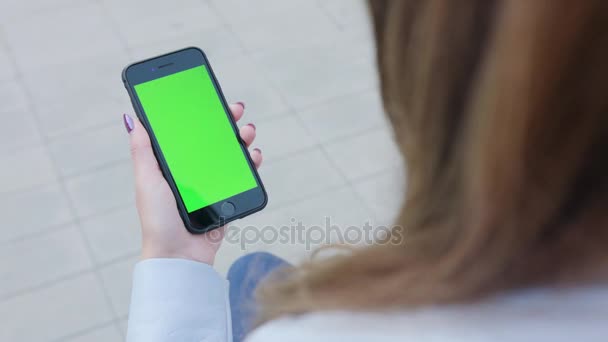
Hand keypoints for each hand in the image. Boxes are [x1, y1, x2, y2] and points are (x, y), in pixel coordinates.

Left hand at [123, 103, 261, 264]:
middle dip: (226, 122)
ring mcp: (211, 184)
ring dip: (242, 140)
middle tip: (236, 110)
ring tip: (248, 134)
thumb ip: (143, 151)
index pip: (188, 132)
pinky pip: (242, 176)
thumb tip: (132, 118)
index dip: (200, 114)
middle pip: (213, 139)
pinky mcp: (226, 198)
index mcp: (172, 165)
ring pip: (231, 155)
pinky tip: (254, 157)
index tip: (210, 98)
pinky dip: (251, 164)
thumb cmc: (158, 220)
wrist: (180, 254)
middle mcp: (192, 171)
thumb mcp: (147, 181)